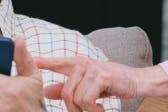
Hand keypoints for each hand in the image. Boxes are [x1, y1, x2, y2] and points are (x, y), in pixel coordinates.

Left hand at [37, 56, 167, 111]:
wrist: (136, 81)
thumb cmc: (111, 82)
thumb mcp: (87, 84)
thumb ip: (66, 86)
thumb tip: (46, 91)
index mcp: (78, 64)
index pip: (56, 62)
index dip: (43, 62)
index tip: (31, 60)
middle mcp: (83, 63)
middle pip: (65, 92)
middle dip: (72, 109)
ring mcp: (92, 69)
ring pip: (75, 98)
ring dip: (85, 111)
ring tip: (95, 110)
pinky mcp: (101, 76)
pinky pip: (87, 100)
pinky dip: (93, 110)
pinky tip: (101, 108)